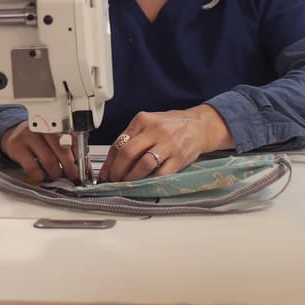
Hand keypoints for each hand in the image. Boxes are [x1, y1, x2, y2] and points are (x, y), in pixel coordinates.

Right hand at [0, 122, 80, 182]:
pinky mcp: (17, 146)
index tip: (83, 171)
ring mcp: (29, 136)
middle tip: (73, 178)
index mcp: (55, 125)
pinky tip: (41, 177)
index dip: (80, 159)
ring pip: (48, 160)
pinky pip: (32, 166)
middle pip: (62, 151)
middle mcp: (43, 128)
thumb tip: (85, 168)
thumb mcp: (53, 140)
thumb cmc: (37, 139)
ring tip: (56, 178)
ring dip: (55, 174)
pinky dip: (39, 176)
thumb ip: (69, 151)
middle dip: (70, 168)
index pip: (73, 141)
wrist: (13, 134)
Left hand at [99, 105, 233, 182]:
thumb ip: (132, 138)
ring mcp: (168, 144)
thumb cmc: (171, 126)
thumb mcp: (149, 123)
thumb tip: (112, 162)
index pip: (119, 143)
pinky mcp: (179, 157)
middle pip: (128, 153)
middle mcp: (155, 130)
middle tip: (114, 181)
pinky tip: (144, 184)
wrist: (200, 126)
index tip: (105, 175)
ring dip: (132, 179)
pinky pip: (161, 174)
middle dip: (117, 171)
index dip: (109, 163)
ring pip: (143, 165)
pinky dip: (149, 182)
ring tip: (128, 184)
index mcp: (142, 120)